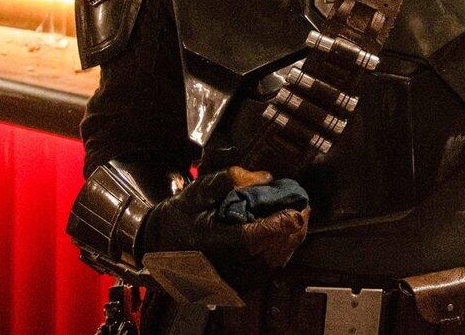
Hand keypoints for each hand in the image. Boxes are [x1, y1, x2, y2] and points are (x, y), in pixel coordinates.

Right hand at [143, 167, 309, 269]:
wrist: (160, 246)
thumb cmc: (181, 215)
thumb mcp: (198, 191)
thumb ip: (230, 180)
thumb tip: (266, 178)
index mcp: (209, 241)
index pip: (249, 237)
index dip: (277, 225)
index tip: (298, 211)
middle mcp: (221, 266)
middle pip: (269, 251)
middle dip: (293, 229)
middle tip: (304, 207)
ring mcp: (230, 279)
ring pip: (273, 262)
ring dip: (290, 240)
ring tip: (298, 219)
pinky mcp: (236, 286)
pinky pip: (267, 271)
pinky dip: (281, 252)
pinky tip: (285, 236)